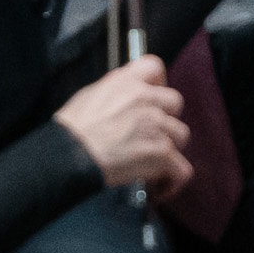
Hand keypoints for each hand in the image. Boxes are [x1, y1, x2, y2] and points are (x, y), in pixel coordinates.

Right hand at [55, 56, 189, 194]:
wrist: (71, 154)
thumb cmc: (73, 130)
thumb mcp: (90, 95)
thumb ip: (115, 91)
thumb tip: (124, 95)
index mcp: (125, 82)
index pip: (154, 67)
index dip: (157, 83)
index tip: (152, 96)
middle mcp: (145, 99)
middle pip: (175, 102)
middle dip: (166, 117)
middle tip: (152, 132)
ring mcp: (156, 126)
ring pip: (181, 135)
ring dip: (169, 149)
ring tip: (153, 162)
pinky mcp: (161, 153)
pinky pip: (182, 168)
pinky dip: (173, 179)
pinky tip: (160, 186)